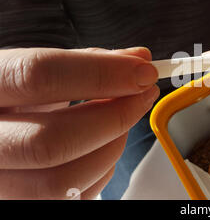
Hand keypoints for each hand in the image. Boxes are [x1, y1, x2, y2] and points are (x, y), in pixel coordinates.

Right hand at [0, 47, 158, 198]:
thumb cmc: (12, 99)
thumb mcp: (34, 70)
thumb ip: (86, 62)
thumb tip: (138, 60)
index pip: (36, 76)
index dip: (101, 74)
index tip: (142, 72)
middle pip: (51, 141)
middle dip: (114, 118)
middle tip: (141, 97)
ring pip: (64, 181)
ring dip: (111, 148)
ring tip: (120, 123)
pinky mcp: (19, 203)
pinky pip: (73, 199)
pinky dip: (102, 170)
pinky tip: (101, 147)